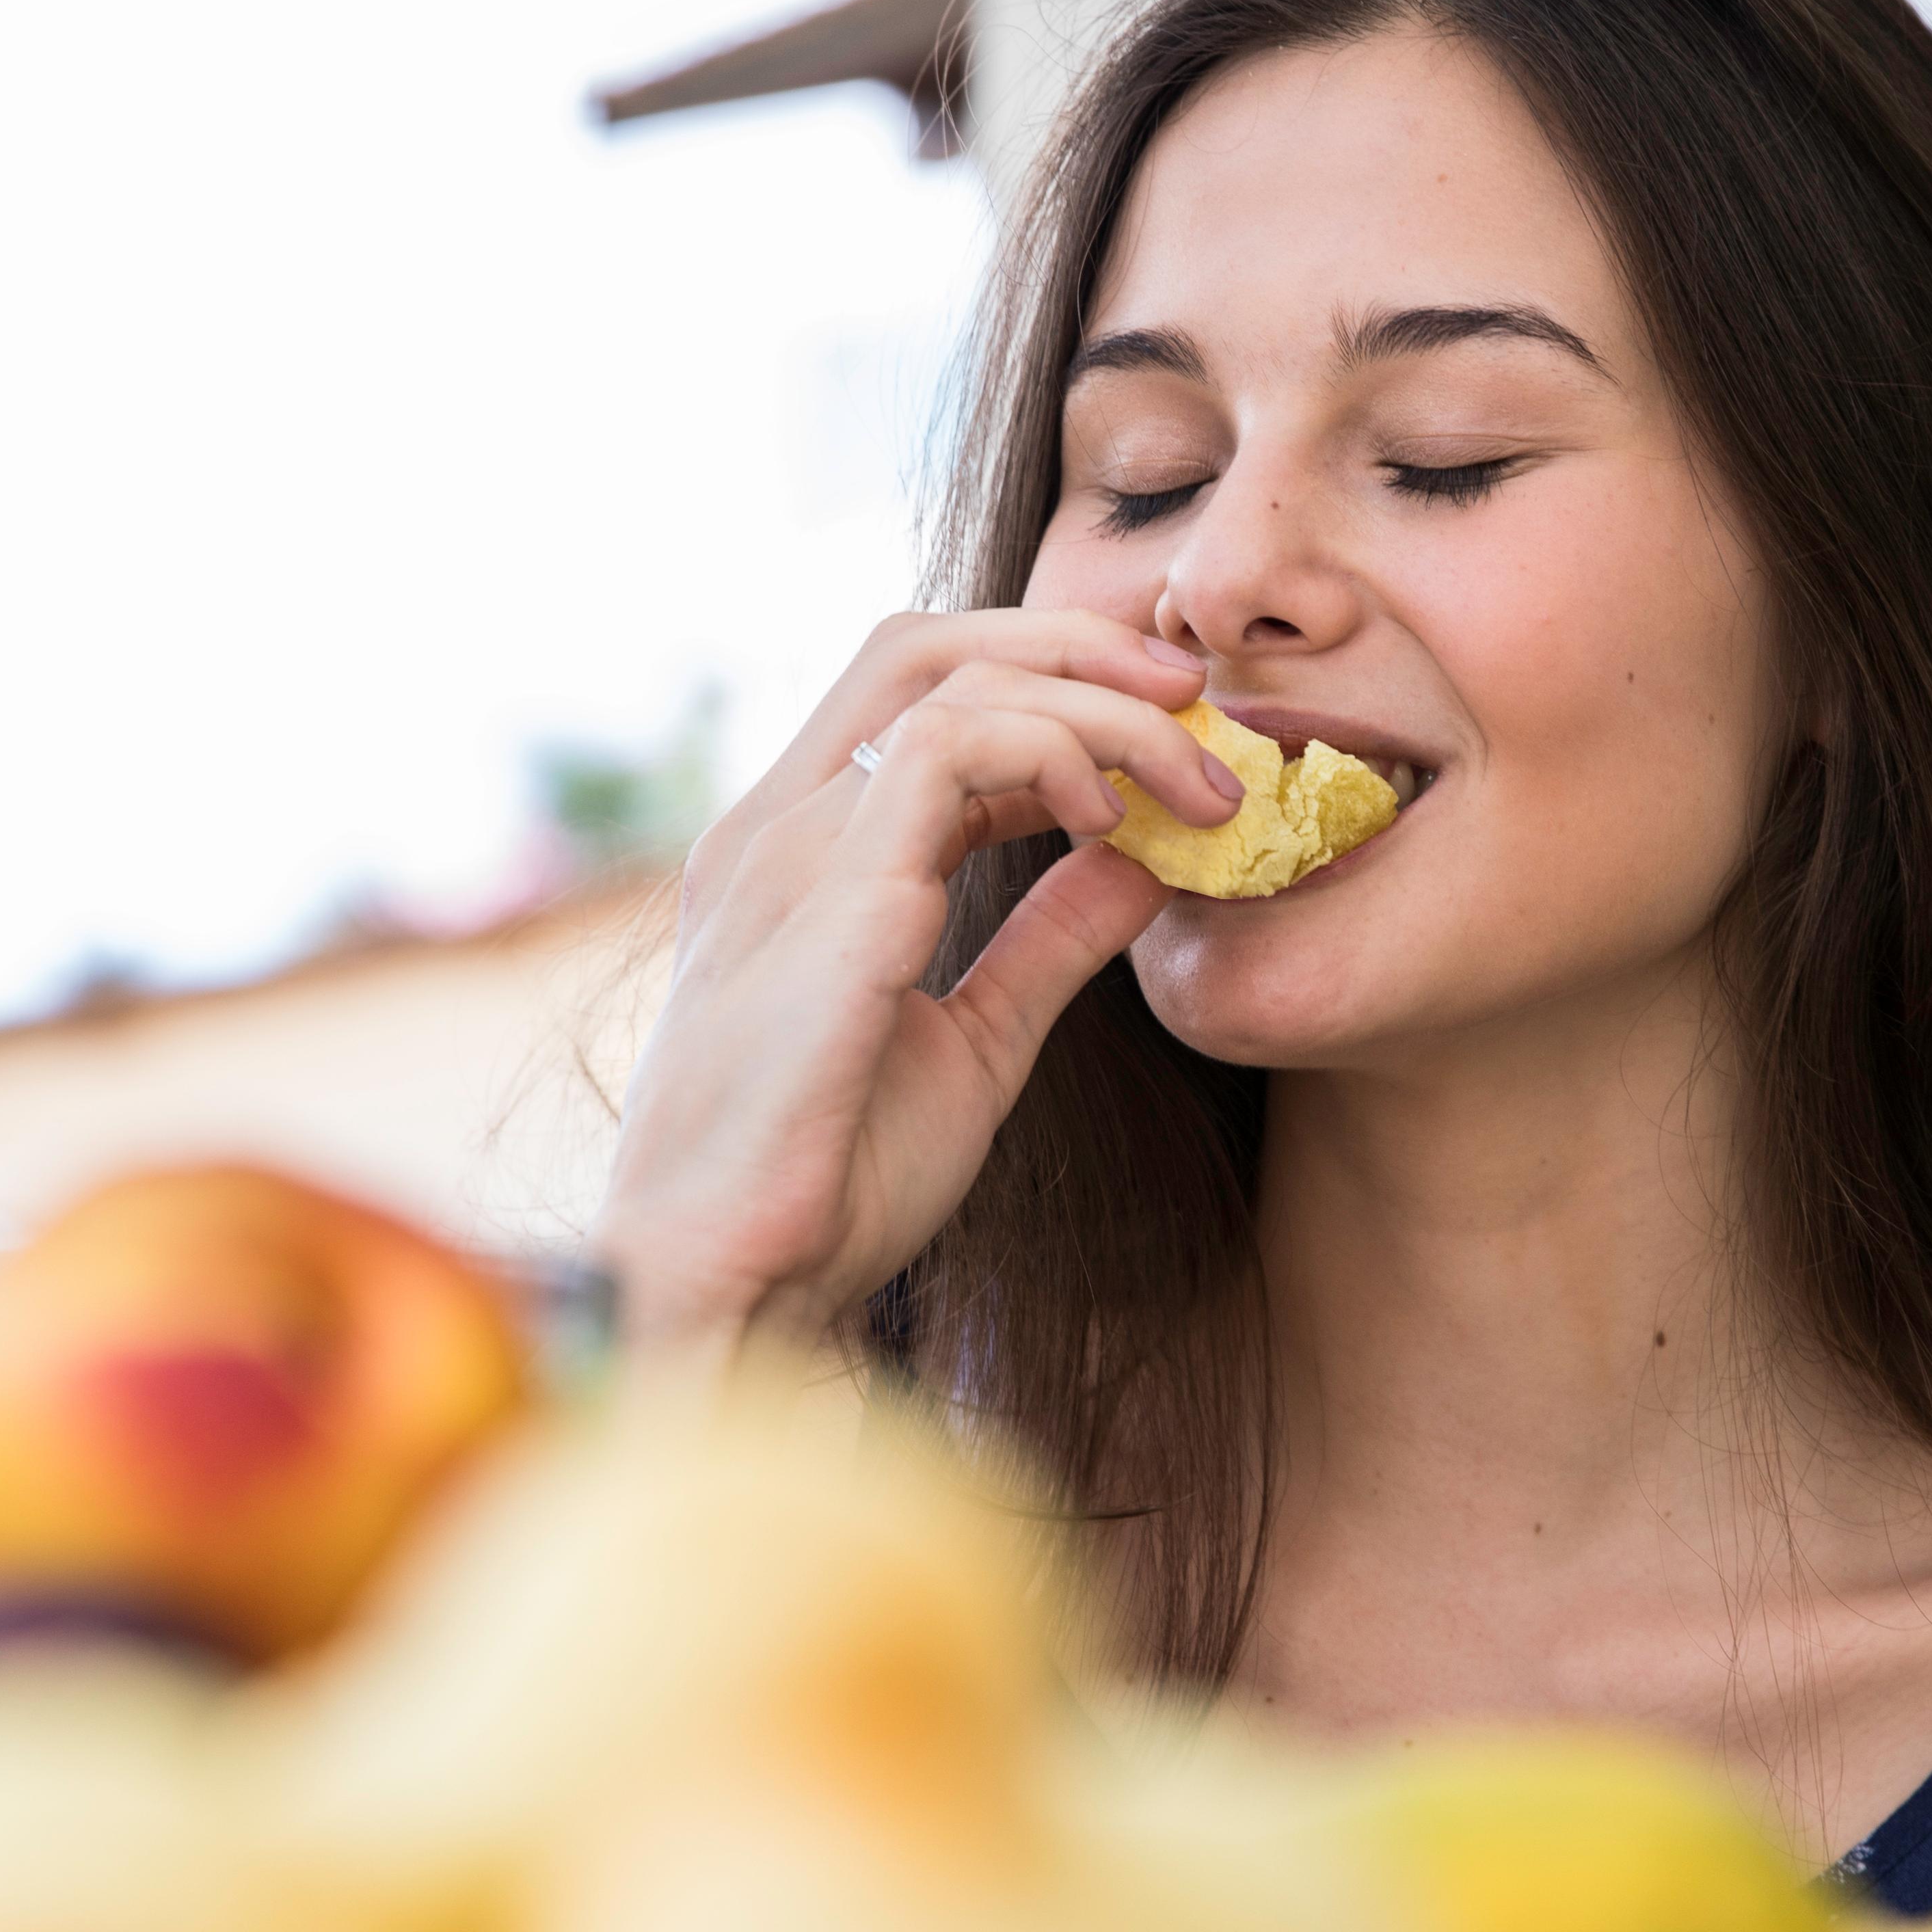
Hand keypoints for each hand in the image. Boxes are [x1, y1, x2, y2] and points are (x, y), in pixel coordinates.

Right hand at [589, 611, 1240, 1358]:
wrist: (740, 1286)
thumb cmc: (831, 1182)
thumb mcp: (976, 1040)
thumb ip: (1047, 944)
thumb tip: (1138, 869)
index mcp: (797, 855)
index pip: (917, 700)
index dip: (1050, 687)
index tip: (1166, 730)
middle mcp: (777, 826)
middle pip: (923, 647)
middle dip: (1073, 645)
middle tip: (1192, 696)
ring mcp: (788, 848)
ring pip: (947, 682)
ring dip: (1092, 705)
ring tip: (1190, 777)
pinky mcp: (827, 894)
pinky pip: (945, 750)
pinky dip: (1049, 751)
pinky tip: (1107, 817)